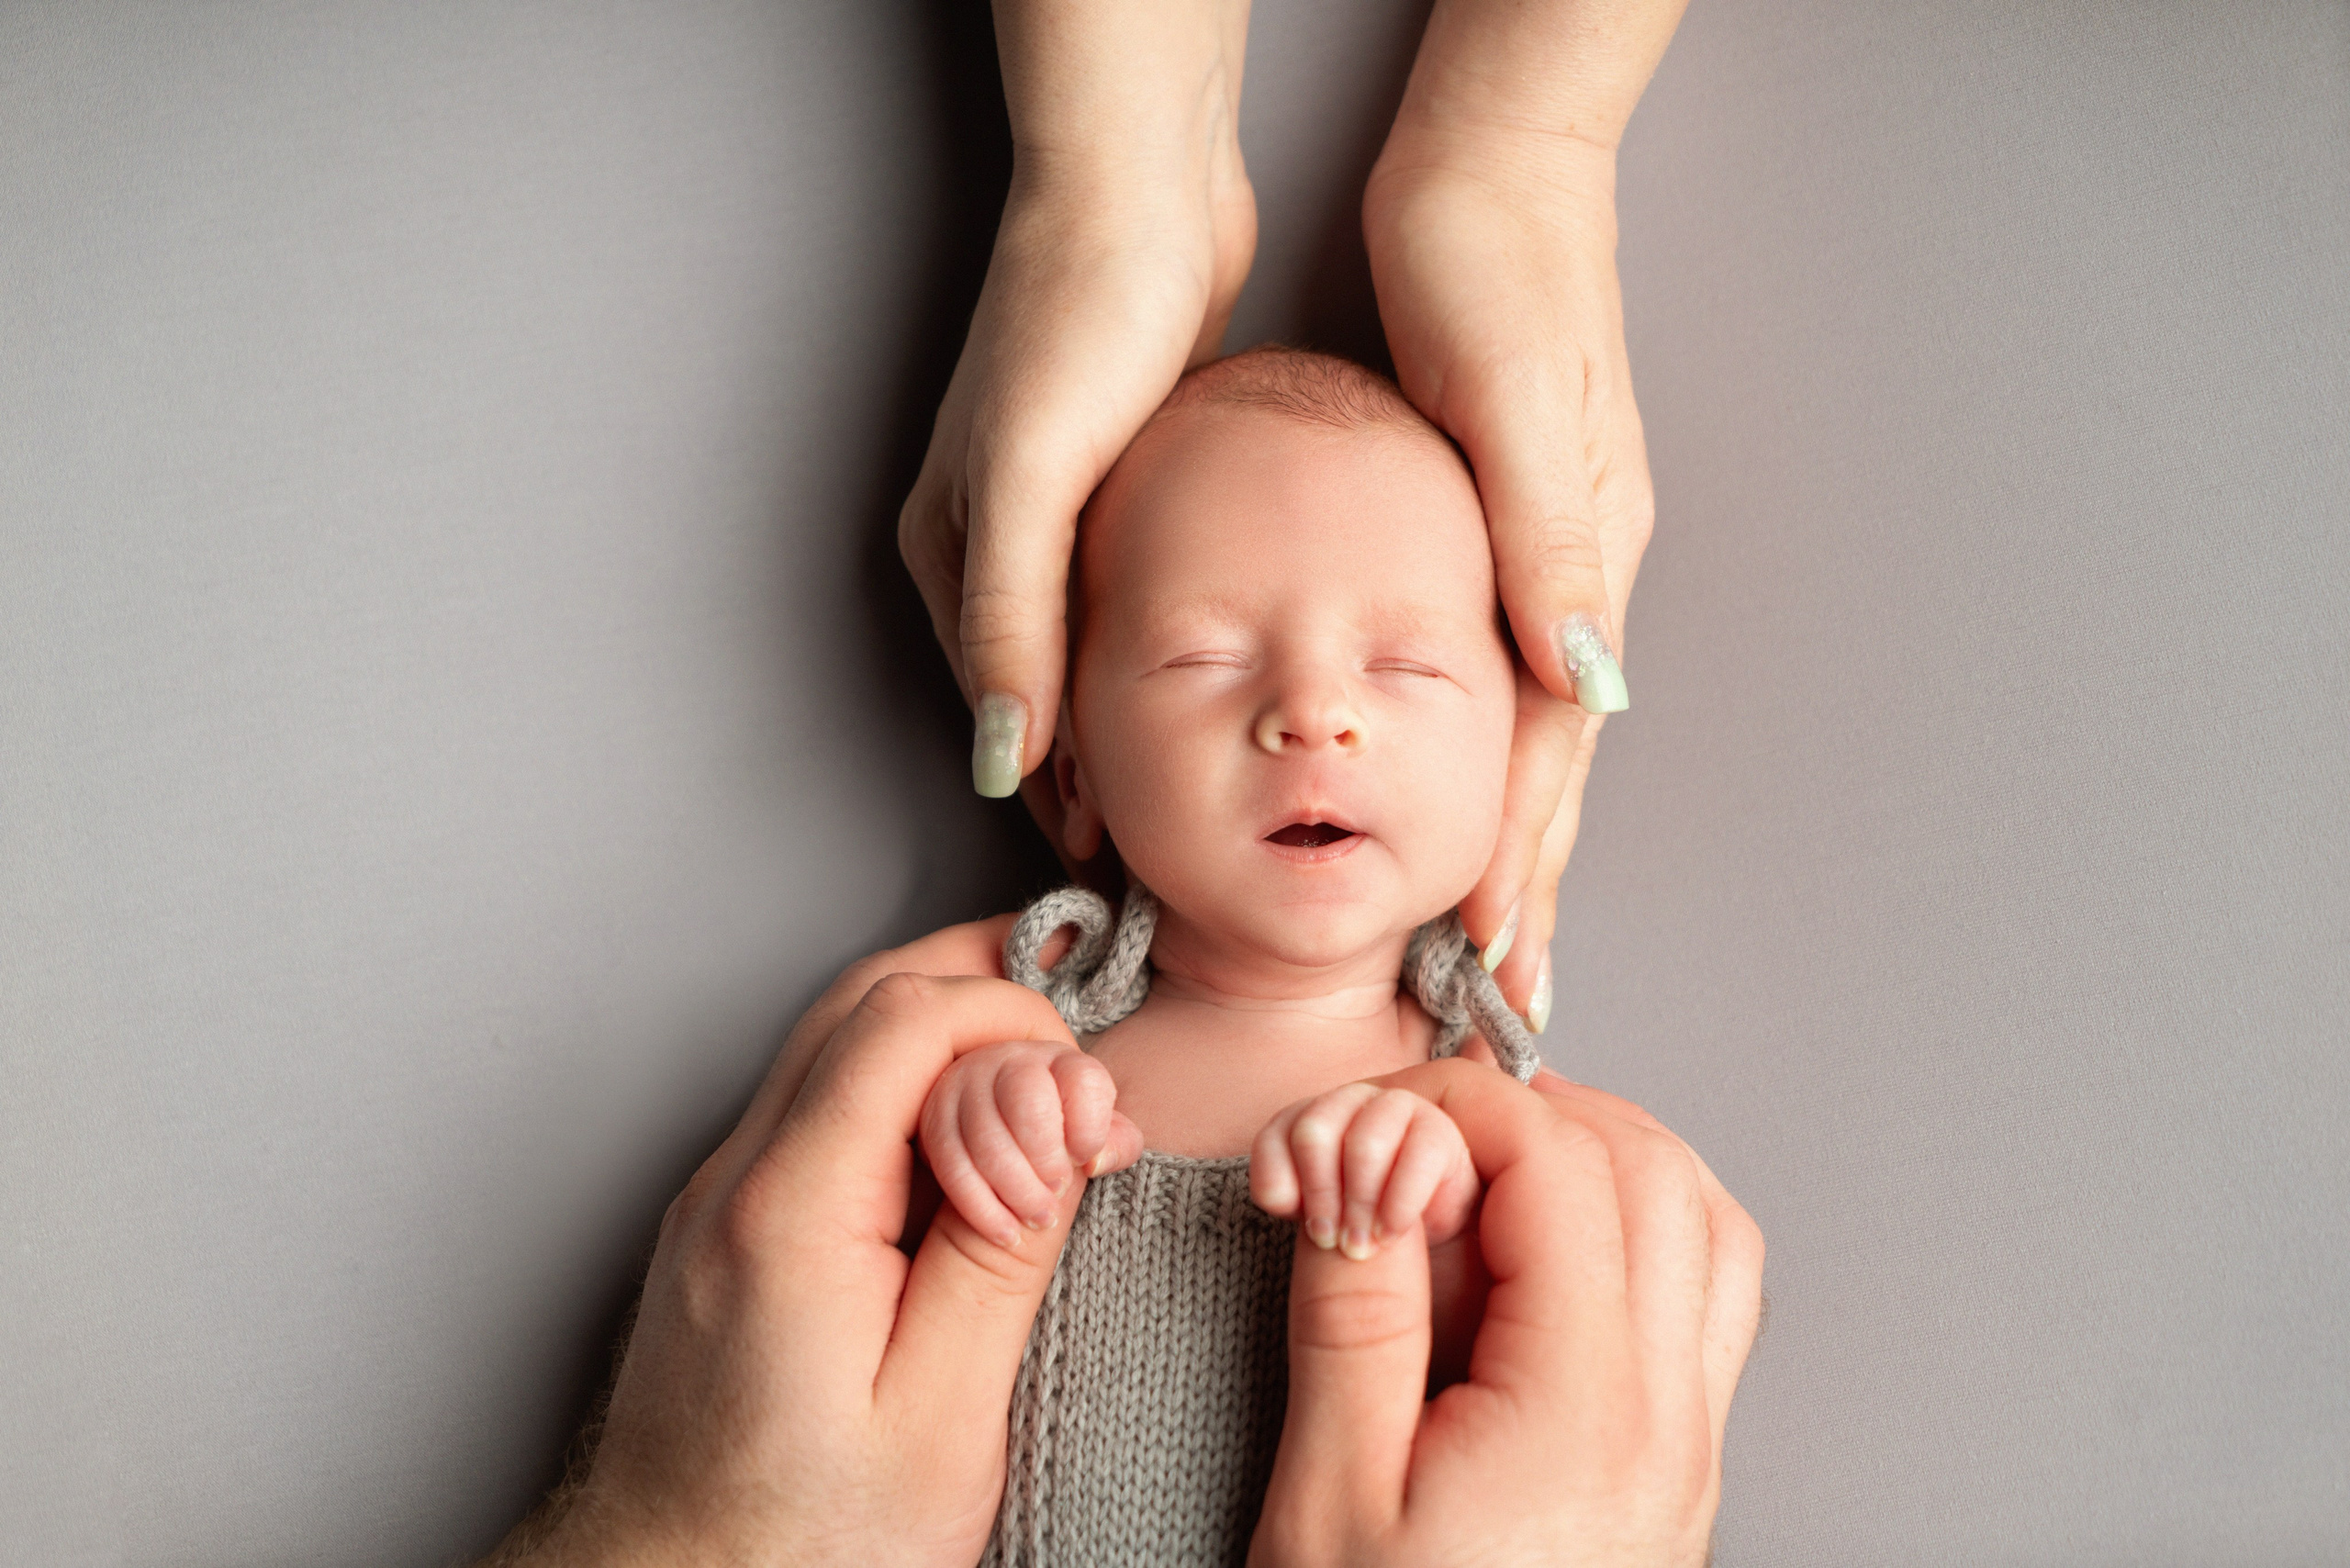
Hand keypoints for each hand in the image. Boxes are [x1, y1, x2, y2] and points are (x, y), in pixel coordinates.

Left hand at [485, 921, 1093, 1567]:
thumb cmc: (803, 1546)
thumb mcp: (943, 1416)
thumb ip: (1004, 1249)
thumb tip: (1062, 1111)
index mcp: (789, 1216)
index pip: (904, 1019)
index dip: (1015, 1020)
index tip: (1086, 1098)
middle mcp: (733, 1182)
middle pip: (861, 999)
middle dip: (985, 997)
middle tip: (1077, 1063)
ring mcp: (718, 1199)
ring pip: (834, 1042)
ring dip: (944, 1042)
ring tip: (1039, 1109)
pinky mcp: (725, 1228)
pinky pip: (817, 1107)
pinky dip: (902, 1094)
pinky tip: (968, 1162)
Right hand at [899, 0, 1254, 828]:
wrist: (1142, 191)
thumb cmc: (1077, 321)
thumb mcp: (1033, 480)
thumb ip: (1015, 622)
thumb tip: (1001, 763)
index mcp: (951, 552)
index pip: (1003, 711)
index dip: (1060, 792)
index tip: (1124, 864)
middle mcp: (994, 542)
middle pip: (1045, 692)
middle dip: (1099, 770)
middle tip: (1177, 846)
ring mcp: (1058, 513)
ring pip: (1096, 649)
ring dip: (1141, 715)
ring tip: (1206, 783)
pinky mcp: (1124, 482)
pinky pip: (1140, 595)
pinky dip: (1174, 645)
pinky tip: (1227, 677)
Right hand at [920, 1039, 1143, 1248]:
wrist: (1002, 1125)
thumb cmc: (1062, 1131)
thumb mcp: (1098, 1133)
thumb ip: (1117, 1143)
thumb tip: (1097, 1161)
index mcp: (1059, 1059)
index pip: (1082, 1080)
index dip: (1090, 1127)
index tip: (1086, 1158)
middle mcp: (1009, 1061)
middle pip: (1027, 1103)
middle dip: (1046, 1160)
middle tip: (1058, 1193)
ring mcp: (965, 1087)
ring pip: (987, 1140)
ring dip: (1016, 1191)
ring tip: (1039, 1219)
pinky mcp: (935, 1121)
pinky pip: (952, 1167)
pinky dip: (982, 1209)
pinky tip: (1007, 1234)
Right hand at [1249, 1058, 1763, 1567]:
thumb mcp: (1329, 1496)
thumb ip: (1356, 1315)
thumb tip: (1369, 1161)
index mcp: (1581, 1412)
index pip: (1560, 1166)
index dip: (1457, 1107)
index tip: (1366, 1122)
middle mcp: (1666, 1421)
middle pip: (1653, 1172)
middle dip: (1531, 1117)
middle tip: (1419, 1138)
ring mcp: (1690, 1451)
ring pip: (1707, 1228)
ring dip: (1607, 1164)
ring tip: (1487, 1177)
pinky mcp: (1681, 1479)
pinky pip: (1711, 1304)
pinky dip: (1647, 1234)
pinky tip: (1547, 1263)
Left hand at [1249, 1082, 1478, 1259]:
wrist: (1427, 1219)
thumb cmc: (1359, 1213)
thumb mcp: (1317, 1210)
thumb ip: (1287, 1198)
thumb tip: (1282, 1197)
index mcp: (1309, 1113)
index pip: (1275, 1136)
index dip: (1282, 1184)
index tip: (1303, 1226)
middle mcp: (1348, 1099)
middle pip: (1313, 1133)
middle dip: (1321, 1195)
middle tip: (1334, 1241)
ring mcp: (1395, 1106)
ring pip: (1364, 1144)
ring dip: (1360, 1202)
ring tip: (1362, 1244)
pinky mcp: (1437, 1129)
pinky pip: (1417, 1158)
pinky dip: (1399, 1204)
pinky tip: (1390, 1233)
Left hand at [1365, 0, 1688, 1017]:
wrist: (1493, 174)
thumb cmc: (1495, 275)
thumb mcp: (1517, 406)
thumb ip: (1552, 551)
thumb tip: (1583, 687)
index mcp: (1577, 560)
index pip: (1549, 750)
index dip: (1522, 861)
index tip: (1500, 963)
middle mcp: (1571, 575)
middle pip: (1549, 764)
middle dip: (1527, 884)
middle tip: (1509, 995)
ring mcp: (1546, 556)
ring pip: (1528, 733)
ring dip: (1512, 834)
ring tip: (1490, 928)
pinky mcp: (1506, 527)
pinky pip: (1496, 674)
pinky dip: (1483, 752)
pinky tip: (1466, 784)